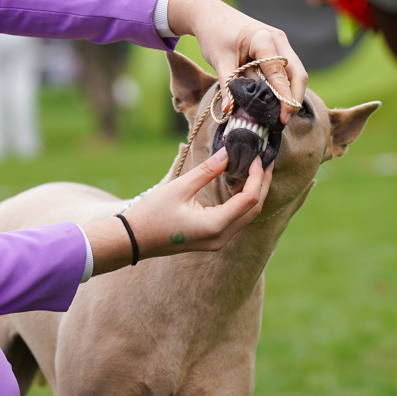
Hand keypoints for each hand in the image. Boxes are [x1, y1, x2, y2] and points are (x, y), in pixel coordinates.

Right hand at [81, 147, 272, 275]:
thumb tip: (228, 153)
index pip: (249, 199)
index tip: (257, 157)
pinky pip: (234, 221)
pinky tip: (239, 185)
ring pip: (246, 217)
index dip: (256, 176)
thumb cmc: (151, 214)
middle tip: (265, 161)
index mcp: (215, 226)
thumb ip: (207, 171)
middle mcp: (220, 238)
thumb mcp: (179, 188)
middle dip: (262, 185)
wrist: (131, 240)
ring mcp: (216, 242)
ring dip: (253, 194)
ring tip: (255, 170)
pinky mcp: (210, 240)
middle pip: (253, 210)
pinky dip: (241, 203)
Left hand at [165, 0, 307, 125]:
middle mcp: (278, 39)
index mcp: (263, 38)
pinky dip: (284, 86)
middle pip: (298, 73)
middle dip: (294, 98)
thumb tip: (229, 111)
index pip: (279, 73)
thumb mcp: (219, 61)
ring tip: (281, 115)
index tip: (283, 118)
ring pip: (295, 72)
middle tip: (285, 120)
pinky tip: (277, 102)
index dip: (284, 98)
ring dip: (291, 93)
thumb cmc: (214, 34)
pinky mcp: (278, 48)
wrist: (211, 15)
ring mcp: (280, 42)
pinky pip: (286, 70)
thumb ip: (227, 85)